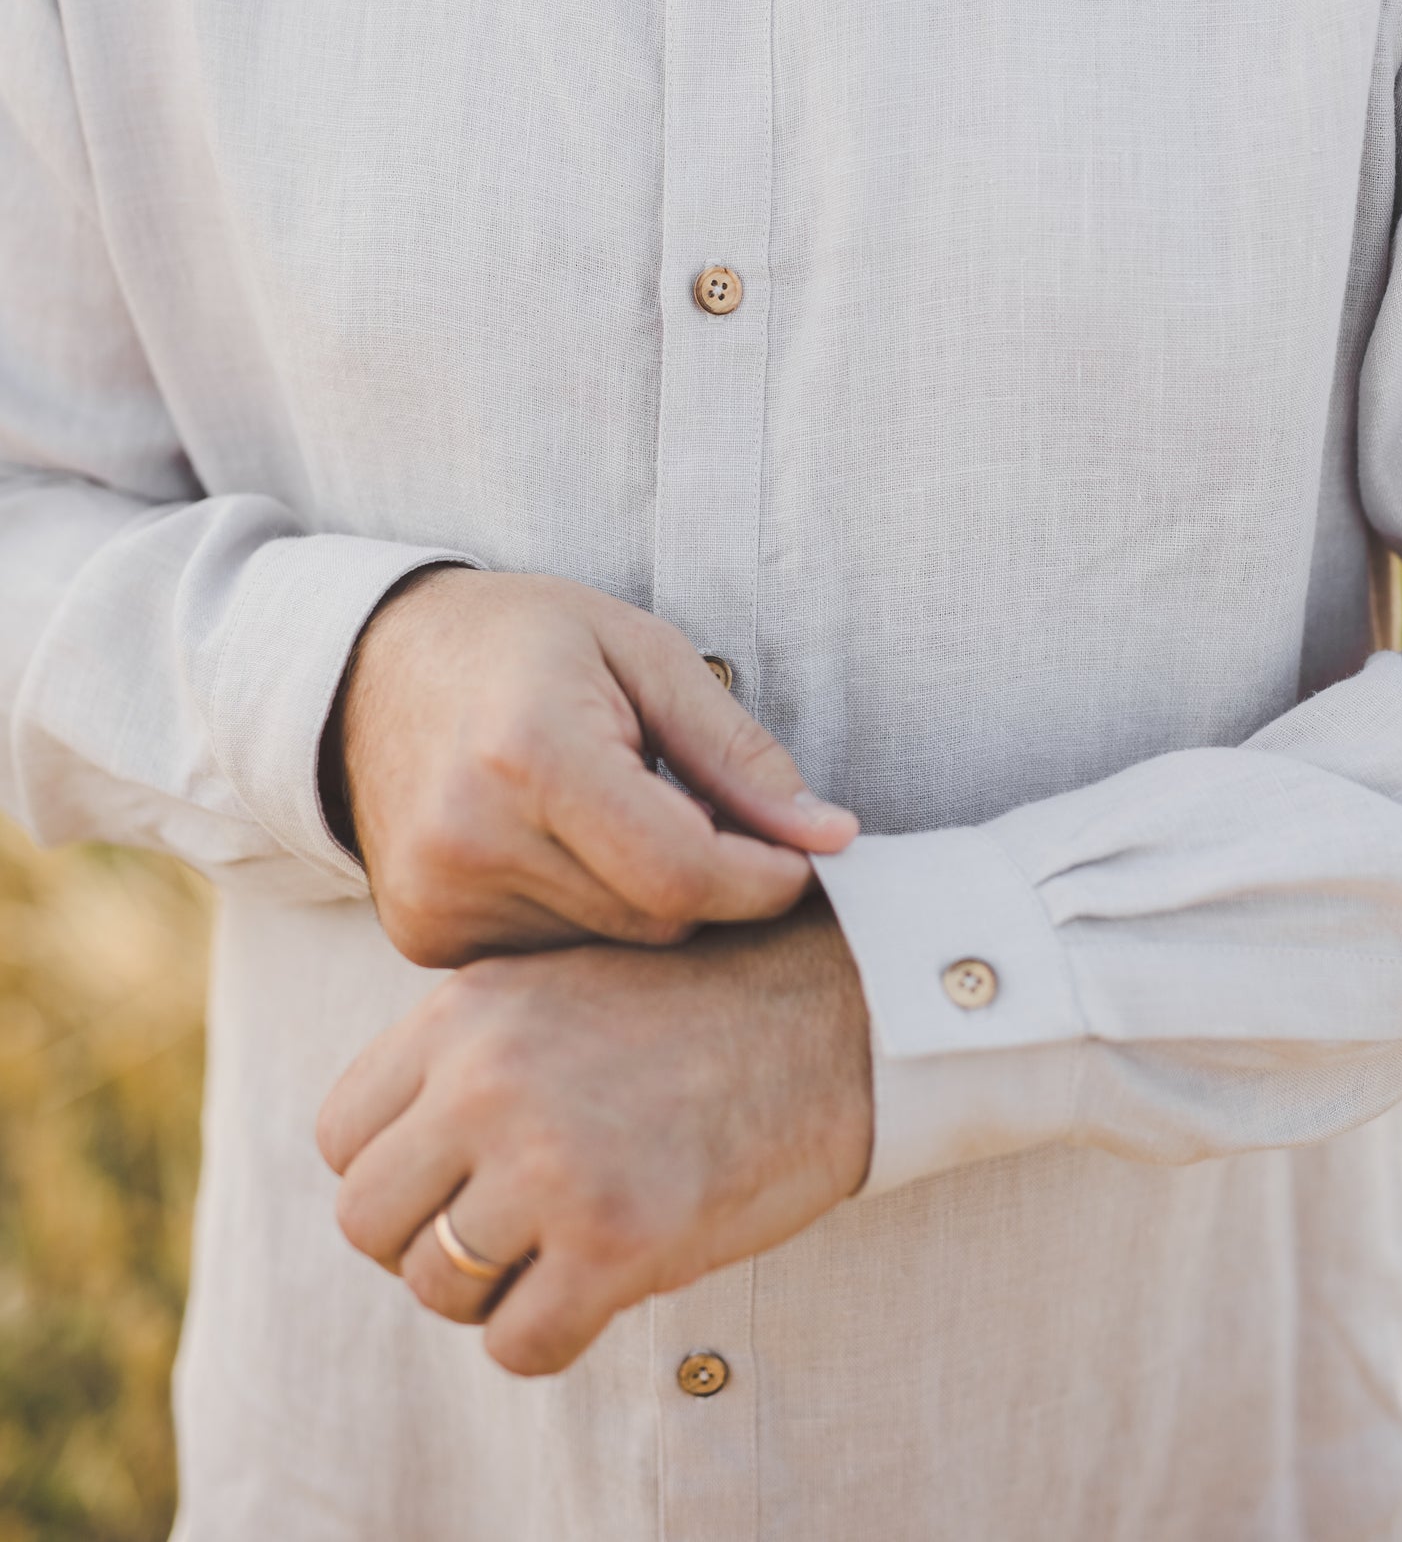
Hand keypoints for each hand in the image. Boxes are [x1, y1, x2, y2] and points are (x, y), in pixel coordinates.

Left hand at [317, 901, 873, 1375]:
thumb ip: (462, 1059)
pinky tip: (604, 1286)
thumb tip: (380, 1167)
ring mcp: (551, 1161)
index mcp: (467, 1011)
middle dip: (425, 1243)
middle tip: (502, 1234)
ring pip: (435, 1289)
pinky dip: (551, 1334)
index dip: (394, 1174)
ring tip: (560, 1251)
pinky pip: (517, 1343)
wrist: (832, 1019)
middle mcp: (490, 1079)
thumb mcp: (553, 990)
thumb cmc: (694, 1013)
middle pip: (366, 1221)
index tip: (456, 1180)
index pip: (341, 1136)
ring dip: (491, 1292)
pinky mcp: (618, 1241)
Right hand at [341, 567, 857, 963]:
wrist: (369, 667)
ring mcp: (437, 899)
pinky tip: (564, 853)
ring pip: (612, 949)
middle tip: (703, 816)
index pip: (683, 872)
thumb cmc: (524, 643)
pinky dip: (585, 916)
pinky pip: (554, 958)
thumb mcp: (642, 652)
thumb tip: (832, 838)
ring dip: (643, 900)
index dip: (763, 878)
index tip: (800, 856)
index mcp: (530, 753)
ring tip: (618, 819)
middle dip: (707, 882)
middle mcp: (470, 838)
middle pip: (655, 917)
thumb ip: (737, 752)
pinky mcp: (422, 937)